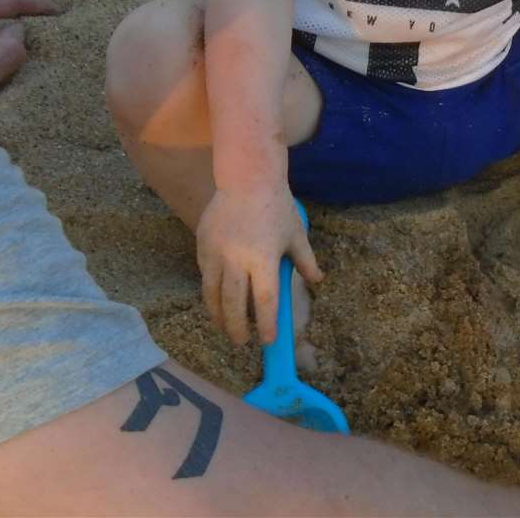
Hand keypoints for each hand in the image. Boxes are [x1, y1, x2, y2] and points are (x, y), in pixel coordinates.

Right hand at [196, 185, 322, 345]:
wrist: (246, 178)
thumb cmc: (276, 205)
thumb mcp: (296, 233)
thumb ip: (306, 260)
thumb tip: (317, 281)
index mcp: (264, 258)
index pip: (265, 301)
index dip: (266, 324)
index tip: (268, 340)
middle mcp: (237, 259)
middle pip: (234, 304)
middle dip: (237, 328)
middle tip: (242, 342)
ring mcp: (216, 252)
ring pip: (213, 294)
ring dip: (218, 316)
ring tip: (224, 328)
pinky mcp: (202, 245)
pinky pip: (205, 276)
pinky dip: (210, 293)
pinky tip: (216, 301)